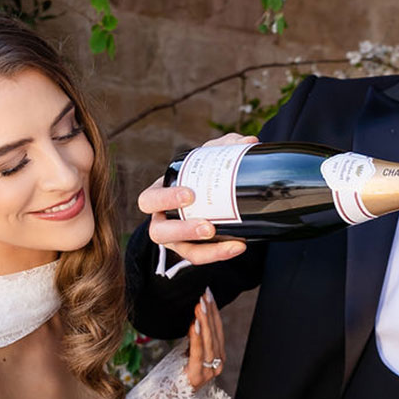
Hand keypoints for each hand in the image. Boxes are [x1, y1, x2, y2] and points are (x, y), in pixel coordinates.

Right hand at [137, 132, 247, 266]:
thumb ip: (225, 146)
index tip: (190, 194)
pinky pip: (202, 257)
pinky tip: (239, 246)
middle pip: (159, 232)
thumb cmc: (200, 174)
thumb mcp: (208, 158)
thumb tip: (250, 141)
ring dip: (206, 250)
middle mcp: (162, 220)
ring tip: (231, 243)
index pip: (148, 201)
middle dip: (182, 230)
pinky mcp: (193, 250)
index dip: (164, 200)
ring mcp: (176, 240)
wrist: (209, 194)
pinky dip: (220, 254)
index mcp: (158, 195)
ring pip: (182, 250)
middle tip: (208, 226)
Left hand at [185, 289, 224, 389]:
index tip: (209, 294)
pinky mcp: (197, 376)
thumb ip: (194, 339)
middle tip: (204, 294)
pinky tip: (195, 323)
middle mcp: (217, 365)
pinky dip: (197, 336)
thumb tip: (196, 316)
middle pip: (215, 333)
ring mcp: (209, 372)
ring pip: (209, 341)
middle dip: (210, 312)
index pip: (217, 330)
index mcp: (217, 358)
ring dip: (204, 320)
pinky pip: (197, 352)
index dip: (214, 311)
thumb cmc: (174, 375)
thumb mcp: (187, 352)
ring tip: (199, 305)